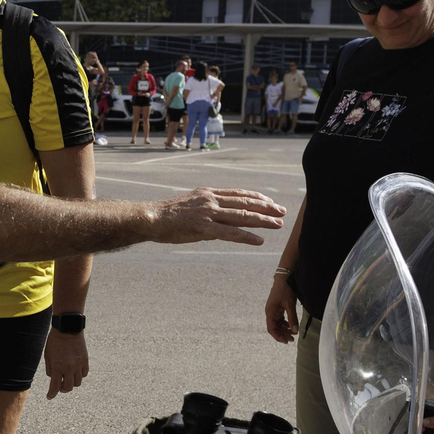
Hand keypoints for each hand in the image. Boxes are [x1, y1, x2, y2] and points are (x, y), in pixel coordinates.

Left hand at [43, 331, 88, 398]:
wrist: (68, 328)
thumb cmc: (55, 341)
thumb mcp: (48, 355)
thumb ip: (50, 369)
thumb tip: (54, 378)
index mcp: (58, 367)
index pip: (55, 387)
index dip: (51, 394)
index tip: (49, 396)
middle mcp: (69, 368)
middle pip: (68, 387)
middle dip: (62, 389)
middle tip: (59, 386)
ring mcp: (78, 365)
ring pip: (77, 382)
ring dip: (72, 382)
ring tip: (68, 377)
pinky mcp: (85, 360)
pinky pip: (84, 374)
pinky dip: (79, 375)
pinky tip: (75, 371)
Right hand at [152, 188, 285, 245]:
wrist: (151, 218)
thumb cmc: (169, 214)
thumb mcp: (192, 204)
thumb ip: (209, 208)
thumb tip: (223, 216)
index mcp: (209, 193)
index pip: (240, 193)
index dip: (258, 198)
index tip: (272, 203)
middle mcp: (212, 200)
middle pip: (246, 203)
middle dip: (267, 208)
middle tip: (283, 212)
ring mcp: (208, 213)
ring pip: (242, 216)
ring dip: (263, 221)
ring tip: (278, 225)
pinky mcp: (203, 228)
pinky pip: (229, 233)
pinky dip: (246, 236)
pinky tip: (259, 241)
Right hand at [264, 275, 297, 343]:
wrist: (284, 277)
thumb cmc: (285, 289)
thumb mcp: (290, 305)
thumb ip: (292, 318)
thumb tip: (295, 330)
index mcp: (270, 312)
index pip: (271, 329)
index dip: (278, 336)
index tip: (286, 341)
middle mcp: (270, 312)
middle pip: (274, 327)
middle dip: (283, 334)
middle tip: (292, 339)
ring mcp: (274, 310)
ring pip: (278, 323)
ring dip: (284, 329)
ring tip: (293, 333)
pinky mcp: (278, 307)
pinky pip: (280, 318)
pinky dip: (285, 323)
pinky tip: (291, 325)